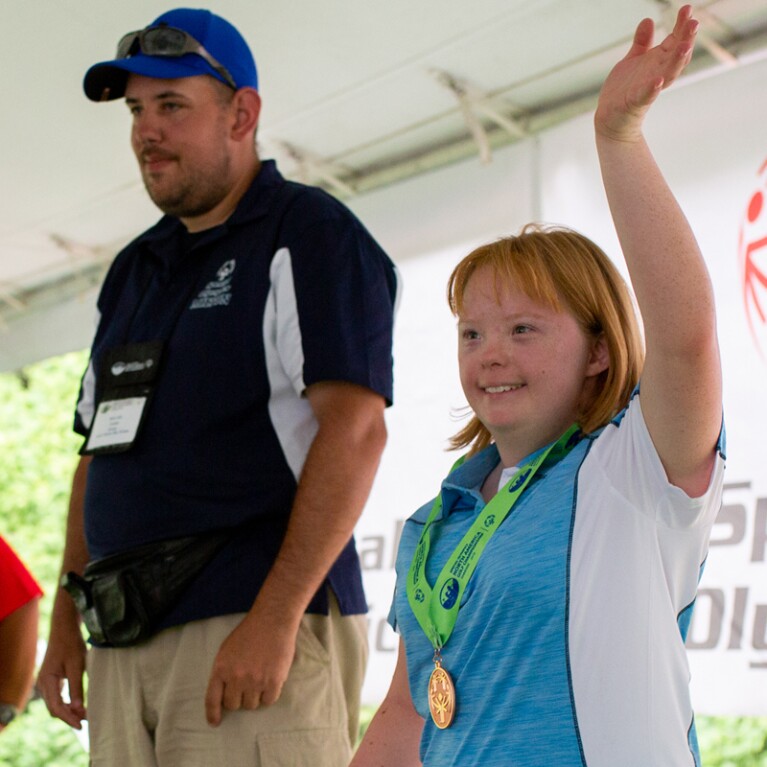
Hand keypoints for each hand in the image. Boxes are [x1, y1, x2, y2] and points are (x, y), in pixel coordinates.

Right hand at [37, 621, 87, 728]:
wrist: (65, 628)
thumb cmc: (71, 644)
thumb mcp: (77, 666)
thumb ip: (77, 687)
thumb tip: (79, 709)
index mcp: (47, 681)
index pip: (56, 707)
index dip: (69, 718)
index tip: (81, 724)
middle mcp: (43, 684)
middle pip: (54, 708)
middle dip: (69, 716)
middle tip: (85, 721)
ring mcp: (46, 682)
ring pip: (55, 703)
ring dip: (68, 710)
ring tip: (84, 715)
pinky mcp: (51, 679)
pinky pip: (57, 696)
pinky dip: (67, 702)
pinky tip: (78, 704)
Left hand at [204, 608, 298, 725]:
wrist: (272, 620)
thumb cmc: (249, 632)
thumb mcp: (227, 649)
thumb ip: (223, 671)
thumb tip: (224, 693)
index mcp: (221, 668)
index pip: (212, 700)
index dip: (213, 714)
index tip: (215, 722)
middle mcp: (236, 677)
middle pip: (234, 705)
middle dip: (238, 699)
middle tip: (246, 687)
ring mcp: (255, 680)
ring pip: (251, 705)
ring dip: (255, 697)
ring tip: (260, 680)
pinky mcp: (273, 681)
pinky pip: (269, 701)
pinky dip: (269, 695)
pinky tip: (270, 681)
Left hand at [595, 4, 697, 141]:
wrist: (611, 117)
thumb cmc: (624, 89)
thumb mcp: (633, 61)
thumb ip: (642, 42)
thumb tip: (648, 20)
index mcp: (658, 61)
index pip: (675, 40)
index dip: (681, 25)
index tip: (687, 8)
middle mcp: (658, 73)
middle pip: (676, 55)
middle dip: (686, 39)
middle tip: (694, 22)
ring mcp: (649, 88)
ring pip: (668, 74)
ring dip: (677, 61)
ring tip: (685, 47)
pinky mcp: (636, 102)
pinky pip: (647, 95)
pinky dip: (653, 88)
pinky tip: (657, 81)